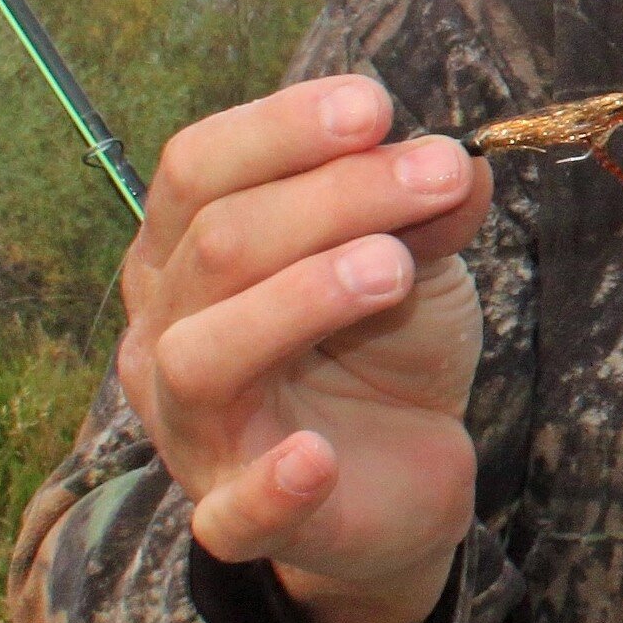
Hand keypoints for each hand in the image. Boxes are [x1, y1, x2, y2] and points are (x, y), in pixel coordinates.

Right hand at [115, 74, 492, 622]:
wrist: (400, 474)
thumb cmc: (378, 345)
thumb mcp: (412, 257)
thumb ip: (426, 208)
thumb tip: (459, 158)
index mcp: (185, 249)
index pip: (197, 168)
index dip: (280, 129)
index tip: (375, 105)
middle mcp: (164, 330)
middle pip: (219, 245)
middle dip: (334, 197)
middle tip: (440, 174)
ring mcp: (193, 428)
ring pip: (205, 354)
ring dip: (301, 299)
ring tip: (395, 269)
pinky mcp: (238, 517)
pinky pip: (232, 510)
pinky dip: (272, 483)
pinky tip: (315, 456)